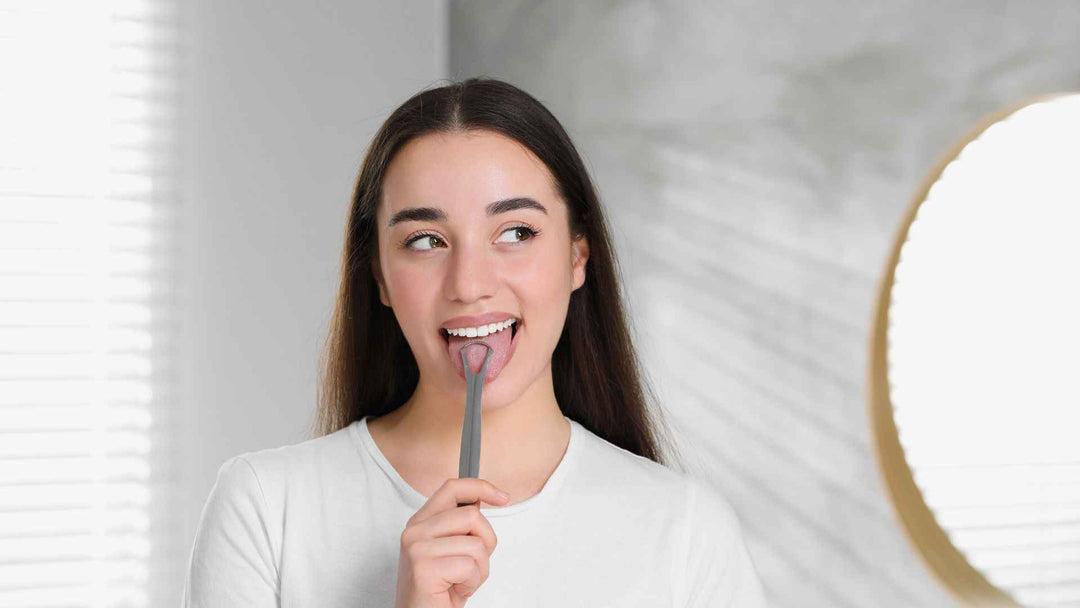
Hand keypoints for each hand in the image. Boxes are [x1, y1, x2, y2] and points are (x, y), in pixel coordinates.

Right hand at [393, 477, 509, 607]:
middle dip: (485, 542)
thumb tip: (480, 499)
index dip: (481, 487)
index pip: (452, 488)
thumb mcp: (450, 551)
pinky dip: (472, 582)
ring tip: (461, 581)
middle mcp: (414, 531)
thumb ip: (459, 526)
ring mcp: (417, 548)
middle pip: (472, 515)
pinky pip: (470, 566)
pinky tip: (455, 590)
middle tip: (473, 565)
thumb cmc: (438, 591)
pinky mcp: (423, 568)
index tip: (502, 497)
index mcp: (420, 523)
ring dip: (479, 569)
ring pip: (475, 544)